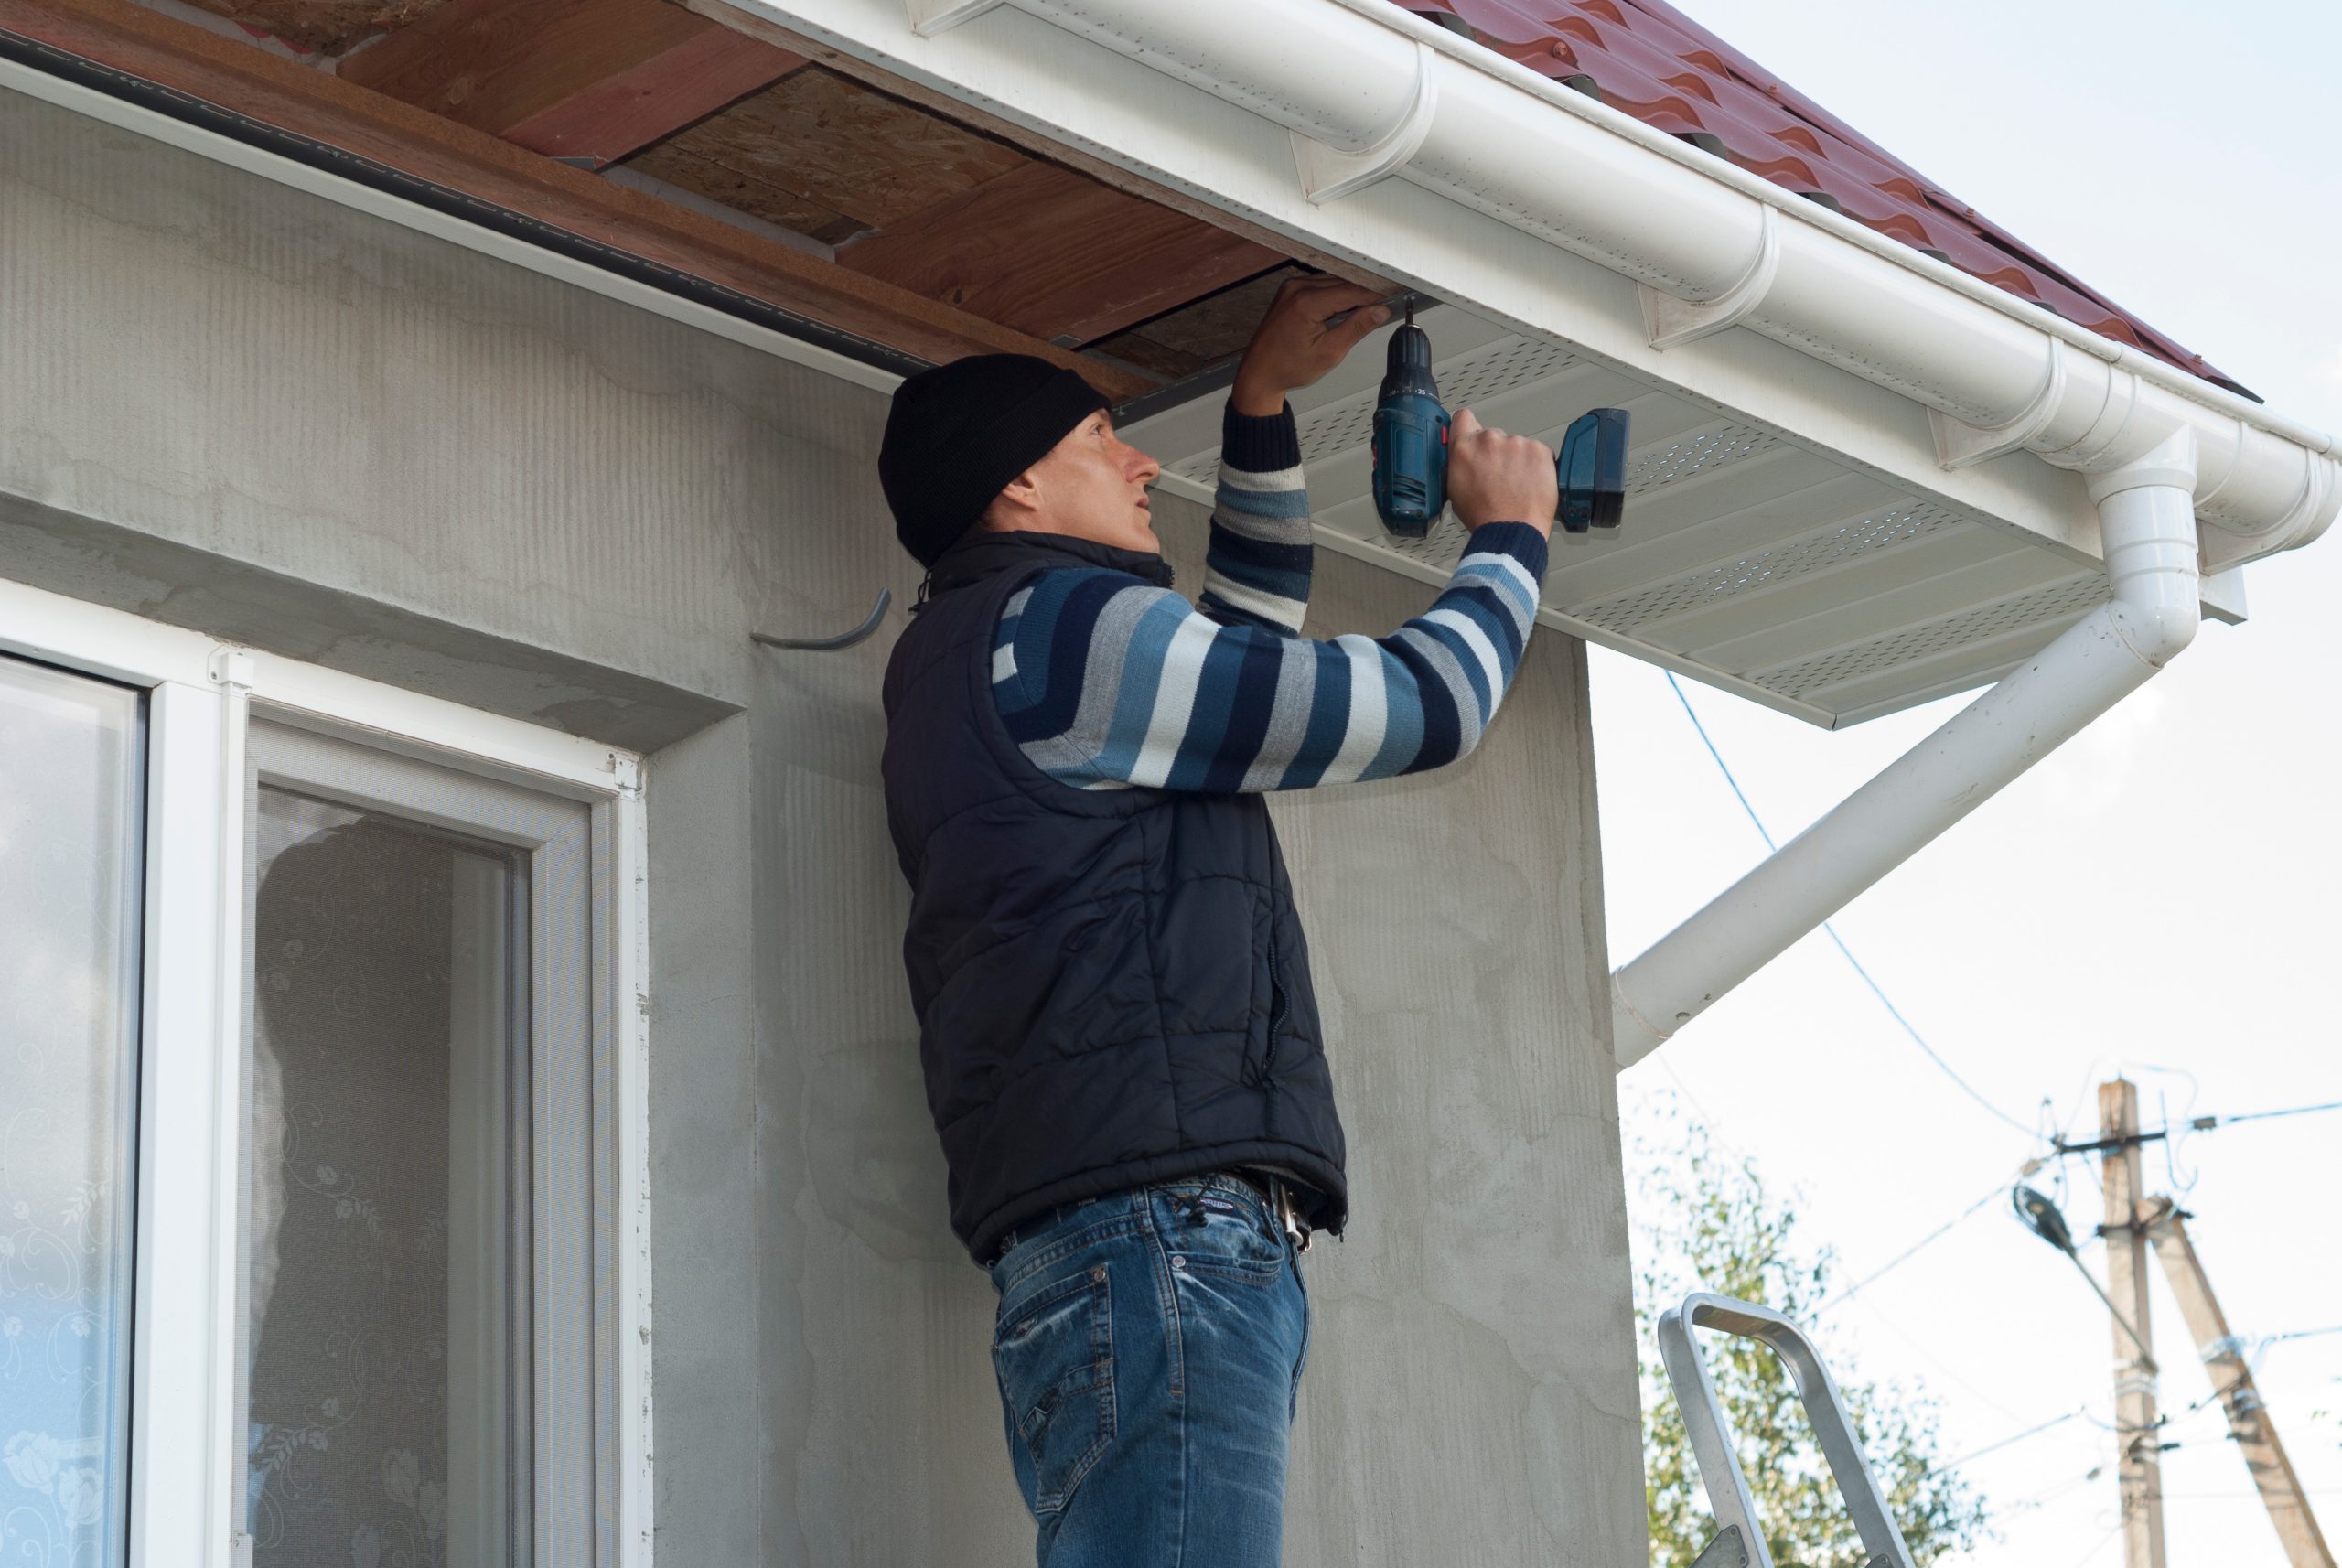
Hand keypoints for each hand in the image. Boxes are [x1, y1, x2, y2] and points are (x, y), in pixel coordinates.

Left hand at [1230, 275, 1391, 416]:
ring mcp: (1292, 287)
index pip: (1351, 291)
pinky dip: (1336, 293)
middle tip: (1384, 305)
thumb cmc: (1288, 367)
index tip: (1392, 300)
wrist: (1260, 373)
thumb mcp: (1329, 353)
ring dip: (1351, 293)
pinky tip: (1347, 307)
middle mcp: (1297, 288)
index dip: (1374, 296)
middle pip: (1343, 283)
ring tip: (1368, 308)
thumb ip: (1356, 328)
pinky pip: (1321, 285)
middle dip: (1364, 294)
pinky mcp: (1291, 290)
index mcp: (1306, 303)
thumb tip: (1379, 311)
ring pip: (1334, 282)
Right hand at [1446, 408, 1555, 536]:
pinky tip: (1530, 484)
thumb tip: (1462, 458)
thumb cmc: (1485, 516)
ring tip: (1516, 486)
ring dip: (1517, 461)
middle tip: (1499, 477)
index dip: (1467, 427)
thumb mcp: (1455, 490)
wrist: (1512, 530)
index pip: (1463, 418)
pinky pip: (1538, 453)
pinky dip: (1536, 466)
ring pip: (1517, 446)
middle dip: (1496, 453)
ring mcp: (1516, 443)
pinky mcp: (1539, 450)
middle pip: (1493, 437)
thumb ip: (1459, 464)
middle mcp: (1490, 440)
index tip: (1471, 433)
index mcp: (1465, 448)